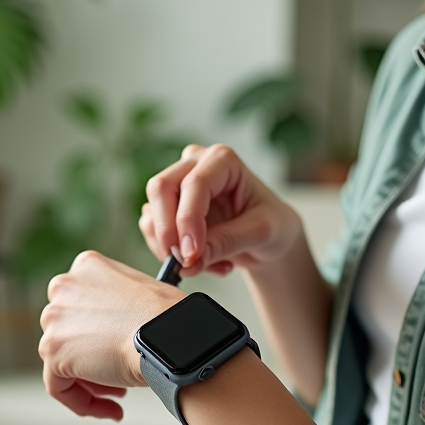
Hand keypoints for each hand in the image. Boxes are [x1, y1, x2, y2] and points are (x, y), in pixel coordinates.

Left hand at [39, 251, 183, 419]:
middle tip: (118, 376)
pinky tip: (112, 410)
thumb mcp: (141, 293)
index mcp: (87, 266)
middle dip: (92, 358)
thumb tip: (115, 330)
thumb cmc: (171, 318)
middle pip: (68, 332)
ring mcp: (55, 319)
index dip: (98, 333)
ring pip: (62, 361)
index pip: (80, 304)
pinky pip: (59, 387)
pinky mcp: (53, 351)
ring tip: (120, 395)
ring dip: (91, 383)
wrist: (171, 336)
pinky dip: (83, 403)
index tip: (116, 349)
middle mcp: (64, 287)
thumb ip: (118, 305)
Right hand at [140, 143, 302, 277]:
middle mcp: (194, 165)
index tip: (191, 255)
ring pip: (152, 214)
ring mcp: (176, 186)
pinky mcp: (166, 210)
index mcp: (222, 160)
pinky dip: (173, 256)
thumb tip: (189, 261)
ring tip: (211, 265)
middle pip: (161, 188)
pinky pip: (153, 233)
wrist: (268, 238)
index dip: (187, 220)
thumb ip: (226, 243)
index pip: (194, 184)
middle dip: (168, 231)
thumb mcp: (261, 233)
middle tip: (183, 263)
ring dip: (173, 249)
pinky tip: (204, 263)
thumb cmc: (273, 225)